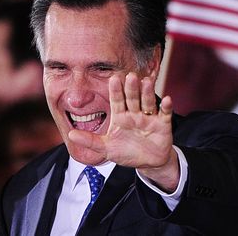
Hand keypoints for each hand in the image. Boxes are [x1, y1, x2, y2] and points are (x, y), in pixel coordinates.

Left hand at [69, 72, 178, 191]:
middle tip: (130, 76)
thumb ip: (90, 141)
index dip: (115, 91)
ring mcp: (149, 118)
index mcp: (120, 116)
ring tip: (146, 82)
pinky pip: (164, 114)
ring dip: (147, 93)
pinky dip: (166, 107)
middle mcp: (134, 113)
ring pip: (147, 102)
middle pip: (132, 98)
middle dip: (131, 88)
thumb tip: (70, 135)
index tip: (113, 78)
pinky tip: (166, 99)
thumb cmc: (126, 152)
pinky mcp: (162, 124)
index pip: (117, 101)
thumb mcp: (106, 149)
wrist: (148, 162)